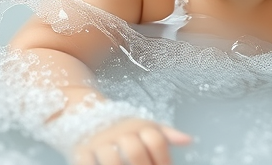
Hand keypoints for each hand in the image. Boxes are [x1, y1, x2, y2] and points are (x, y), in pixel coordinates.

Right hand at [71, 118, 191, 164]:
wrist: (87, 112)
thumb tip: (189, 140)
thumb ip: (167, 135)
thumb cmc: (124, 127)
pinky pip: (87, 163)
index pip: (155, 140)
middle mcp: (120, 132)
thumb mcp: (145, 126)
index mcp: (139, 126)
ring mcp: (100, 142)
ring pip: (112, 159)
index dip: (164, 160)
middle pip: (135, 151)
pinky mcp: (82, 151)